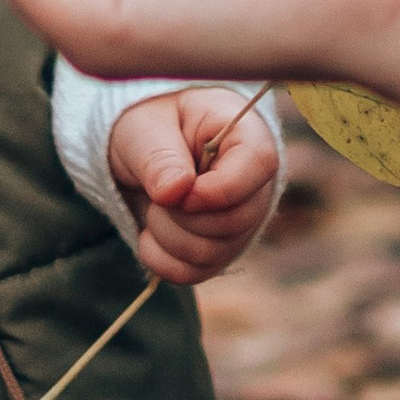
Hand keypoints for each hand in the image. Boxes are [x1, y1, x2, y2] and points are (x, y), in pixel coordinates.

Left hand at [108, 84, 280, 283]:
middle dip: (180, 216)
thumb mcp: (143, 128)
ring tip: (153, 207)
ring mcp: (242, 223)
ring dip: (167, 236)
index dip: (217, 190)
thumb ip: (158, 157)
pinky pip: (196, 273)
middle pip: (234, 222)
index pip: (259, 165)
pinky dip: (163, 261)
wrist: (141, 151)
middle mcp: (255, 183)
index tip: (176, 193)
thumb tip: (174, 192)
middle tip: (154, 192)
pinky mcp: (221, 251)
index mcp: (246, 135)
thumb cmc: (150, 127)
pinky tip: (150, 236)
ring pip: (213, 253)